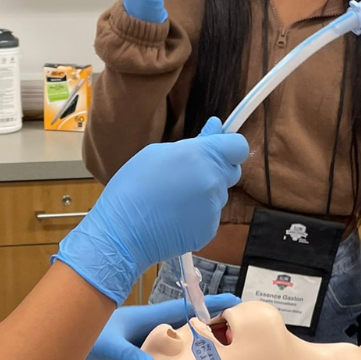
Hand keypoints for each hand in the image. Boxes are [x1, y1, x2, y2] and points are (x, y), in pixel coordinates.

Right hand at [54, 118, 247, 304]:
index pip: (238, 146)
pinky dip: (197, 215)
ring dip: (204, 194)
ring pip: (219, 195)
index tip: (217, 150)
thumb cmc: (132, 187)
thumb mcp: (156, 154)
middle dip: (216, 170)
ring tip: (173, 200)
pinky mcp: (209, 230)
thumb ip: (192, 143)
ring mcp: (213, 208)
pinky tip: (174, 217)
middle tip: (187, 176)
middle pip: (231, 172)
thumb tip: (216, 126)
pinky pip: (209, 216)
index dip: (229, 148)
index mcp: (200, 156)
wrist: (123, 232)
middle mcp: (212, 181)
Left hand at [84, 294, 238, 359]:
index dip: (209, 304)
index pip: (184, 308)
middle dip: (211, 322)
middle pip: (187, 322)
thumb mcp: (106, 345)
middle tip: (240, 327)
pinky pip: (165, 352)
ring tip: (223, 348)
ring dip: (197, 340)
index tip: (235, 300)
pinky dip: (180, 357)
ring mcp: (144, 338)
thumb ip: (128, 355)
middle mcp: (149, 325)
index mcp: (147, 317)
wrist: (63, 338)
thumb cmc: (84, 335)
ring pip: (178, 337)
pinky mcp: (138, 351)